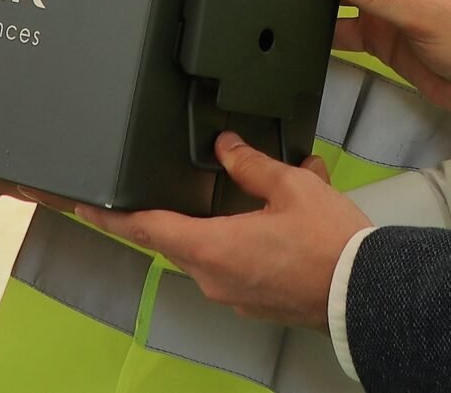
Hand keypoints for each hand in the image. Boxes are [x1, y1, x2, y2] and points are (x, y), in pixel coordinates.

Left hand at [79, 133, 364, 328]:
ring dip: (225, 223)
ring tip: (264, 194)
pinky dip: (246, 241)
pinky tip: (278, 220)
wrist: (364, 294)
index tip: (86, 207)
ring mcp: (234, 295)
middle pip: (179, 239)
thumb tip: (227, 147)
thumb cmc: (329, 245)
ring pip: (211, 251)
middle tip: (191, 184)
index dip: (112, 217)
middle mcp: (214, 278)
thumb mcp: (293, 186)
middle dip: (184, 210)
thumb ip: (252, 165)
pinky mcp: (255, 303)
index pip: (146, 229)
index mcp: (212, 248)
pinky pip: (236, 266)